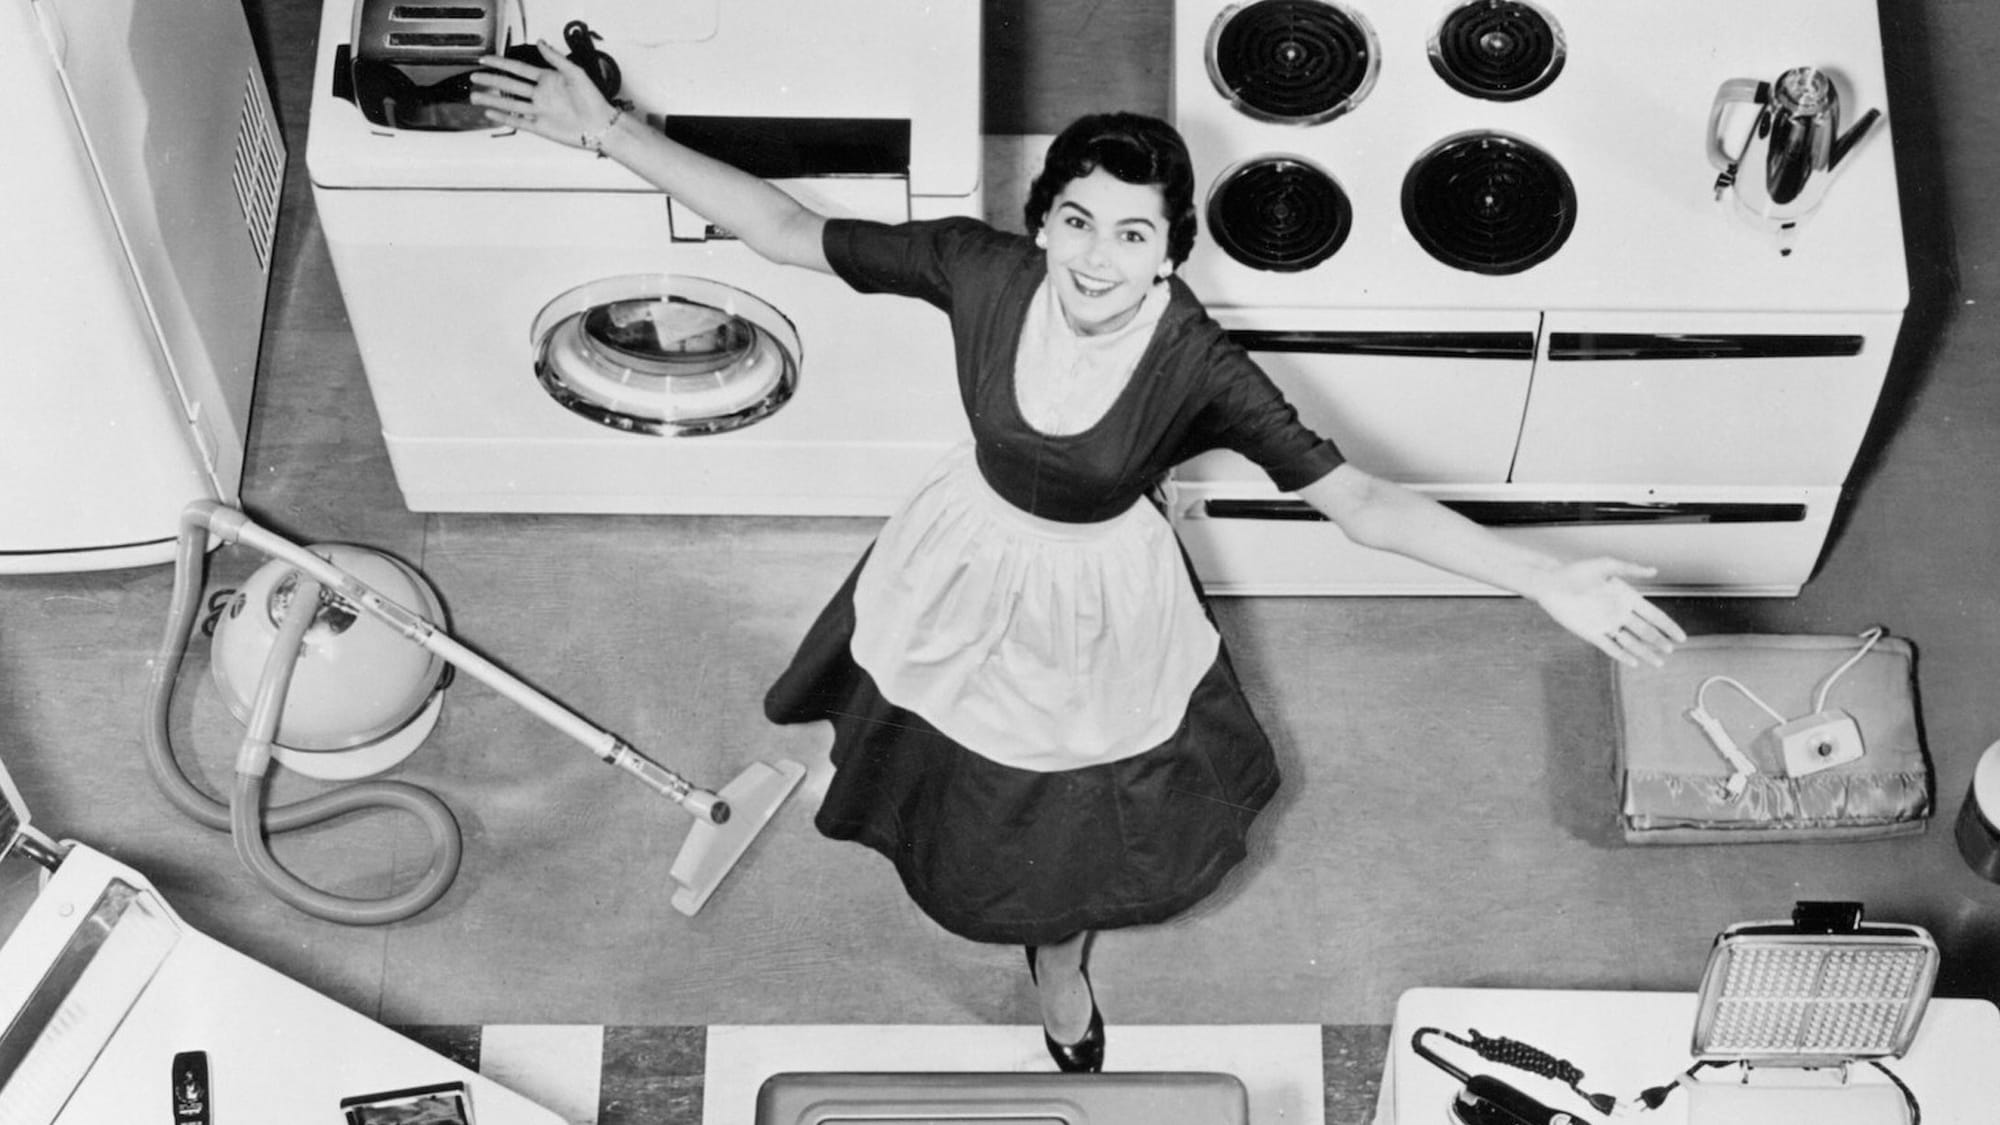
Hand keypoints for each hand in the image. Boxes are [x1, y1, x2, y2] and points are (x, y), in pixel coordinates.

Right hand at [468, 41, 617, 148]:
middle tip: (474, 76)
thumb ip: (555, 58)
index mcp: (548, 79)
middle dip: (491, 80)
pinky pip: (518, 120)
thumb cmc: (593, 99)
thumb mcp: (575, 72)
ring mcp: (539, 111)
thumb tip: (541, 42)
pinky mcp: (540, 127)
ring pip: (510, 103)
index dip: (501, 63)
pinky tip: (490, 113)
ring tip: (475, 95)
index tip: (486, 59)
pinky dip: (504, 117)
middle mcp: (541, 94)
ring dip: (492, 99)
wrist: (601, 125)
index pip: (518, 69)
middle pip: (510, 85)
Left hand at [1531, 558, 1684, 667]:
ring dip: (1646, 652)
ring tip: (1659, 662)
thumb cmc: (1577, 571)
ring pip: (1631, 642)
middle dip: (1659, 641)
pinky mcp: (1591, 634)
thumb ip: (1630, 569)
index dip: (1668, 626)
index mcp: (1627, 598)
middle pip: (1645, 631)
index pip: (1654, 615)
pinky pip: (1610, 648)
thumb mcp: (1606, 566)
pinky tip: (1635, 662)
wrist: (1551, 583)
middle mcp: (1619, 613)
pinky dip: (1623, 655)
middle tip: (1671, 650)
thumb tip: (1654, 571)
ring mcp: (1606, 625)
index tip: (1681, 637)